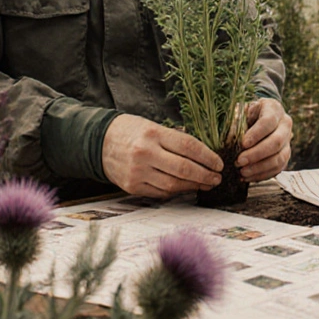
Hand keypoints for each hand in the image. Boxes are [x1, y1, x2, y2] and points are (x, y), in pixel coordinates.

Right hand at [101, 114, 222, 197]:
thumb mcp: (153, 126)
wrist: (99, 142)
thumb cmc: (131, 131)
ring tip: (206, 184)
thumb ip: (175, 140)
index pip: (189, 146)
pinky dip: (177, 191)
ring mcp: (137, 172)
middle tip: (217, 178)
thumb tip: (204, 155)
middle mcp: (145, 153)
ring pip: (173, 184)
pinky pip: (161, 192)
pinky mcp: (132, 186)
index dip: (208, 157)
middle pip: (184, 169)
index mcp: (153, 134)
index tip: (219, 163)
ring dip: (193, 186)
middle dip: (205, 175)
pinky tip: (186, 188)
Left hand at [236, 97, 292, 182]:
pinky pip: (278, 169)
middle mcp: (285, 125)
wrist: (258, 117)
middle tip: (239, 161)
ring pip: (279, 158)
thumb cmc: (247, 114)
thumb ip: (238, 122)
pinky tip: (247, 177)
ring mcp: (288, 141)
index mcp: (274, 109)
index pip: (268, 121)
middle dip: (257, 154)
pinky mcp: (285, 156)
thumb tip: (231, 137)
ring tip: (242, 172)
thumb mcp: (242, 111)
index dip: (256, 134)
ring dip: (260, 168)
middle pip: (276, 142)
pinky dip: (262, 175)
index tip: (242, 144)